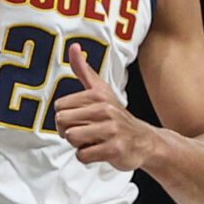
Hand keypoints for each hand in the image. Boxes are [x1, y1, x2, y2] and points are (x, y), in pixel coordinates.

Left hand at [50, 44, 153, 170]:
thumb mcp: (101, 90)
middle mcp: (105, 110)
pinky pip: (83, 155)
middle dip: (68, 130)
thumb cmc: (116, 115)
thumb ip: (84, 70)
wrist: (144, 140)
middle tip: (85, 131)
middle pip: (62, 122)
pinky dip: (87, 156)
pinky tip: (99, 150)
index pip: (59, 107)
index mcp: (98, 95)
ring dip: (78, 143)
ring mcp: (111, 130)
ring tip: (93, 140)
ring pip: (71, 138)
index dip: (65, 116)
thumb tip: (74, 47)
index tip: (80, 118)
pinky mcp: (114, 149)